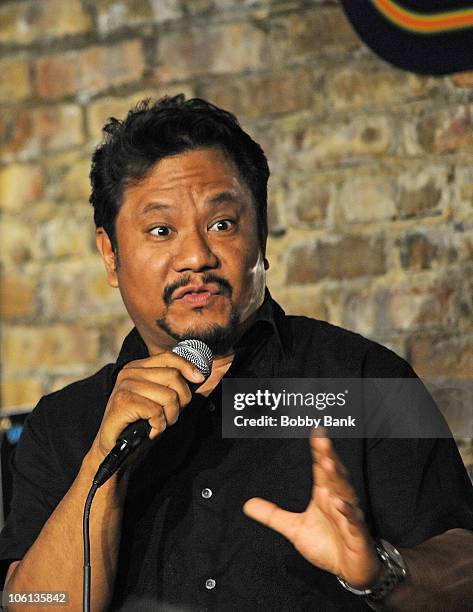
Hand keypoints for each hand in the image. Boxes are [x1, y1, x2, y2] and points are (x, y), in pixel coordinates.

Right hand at [90, 352, 205, 463]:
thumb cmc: (137, 423)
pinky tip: (150, 430)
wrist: (112, 447)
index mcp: (137, 367)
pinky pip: (157, 412)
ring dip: (170, 417)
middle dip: (181, 400)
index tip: (199, 379)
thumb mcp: (156, 398)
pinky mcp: (123, 402)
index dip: (187, 367)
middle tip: (170, 416)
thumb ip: (171, 384)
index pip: (168, 357)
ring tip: (159, 424)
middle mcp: (130, 372)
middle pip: (173, 376)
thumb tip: (199, 376)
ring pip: (169, 396)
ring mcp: (125, 385)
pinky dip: (159, 426)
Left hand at [243, 433, 381, 588]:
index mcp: (324, 495)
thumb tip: (247, 504)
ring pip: (344, 492)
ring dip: (337, 478)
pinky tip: (340, 503)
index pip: (321, 468)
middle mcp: (338, 500)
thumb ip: (273, 515)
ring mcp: (349, 515)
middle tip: (322, 440)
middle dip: (329, 456)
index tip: (316, 432)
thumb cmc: (328, 544)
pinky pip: (353, 520)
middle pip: (334, 474)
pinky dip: (348, 511)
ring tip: (328, 464)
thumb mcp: (294, 529)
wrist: (350, 571)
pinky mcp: (357, 534)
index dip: (319, 450)